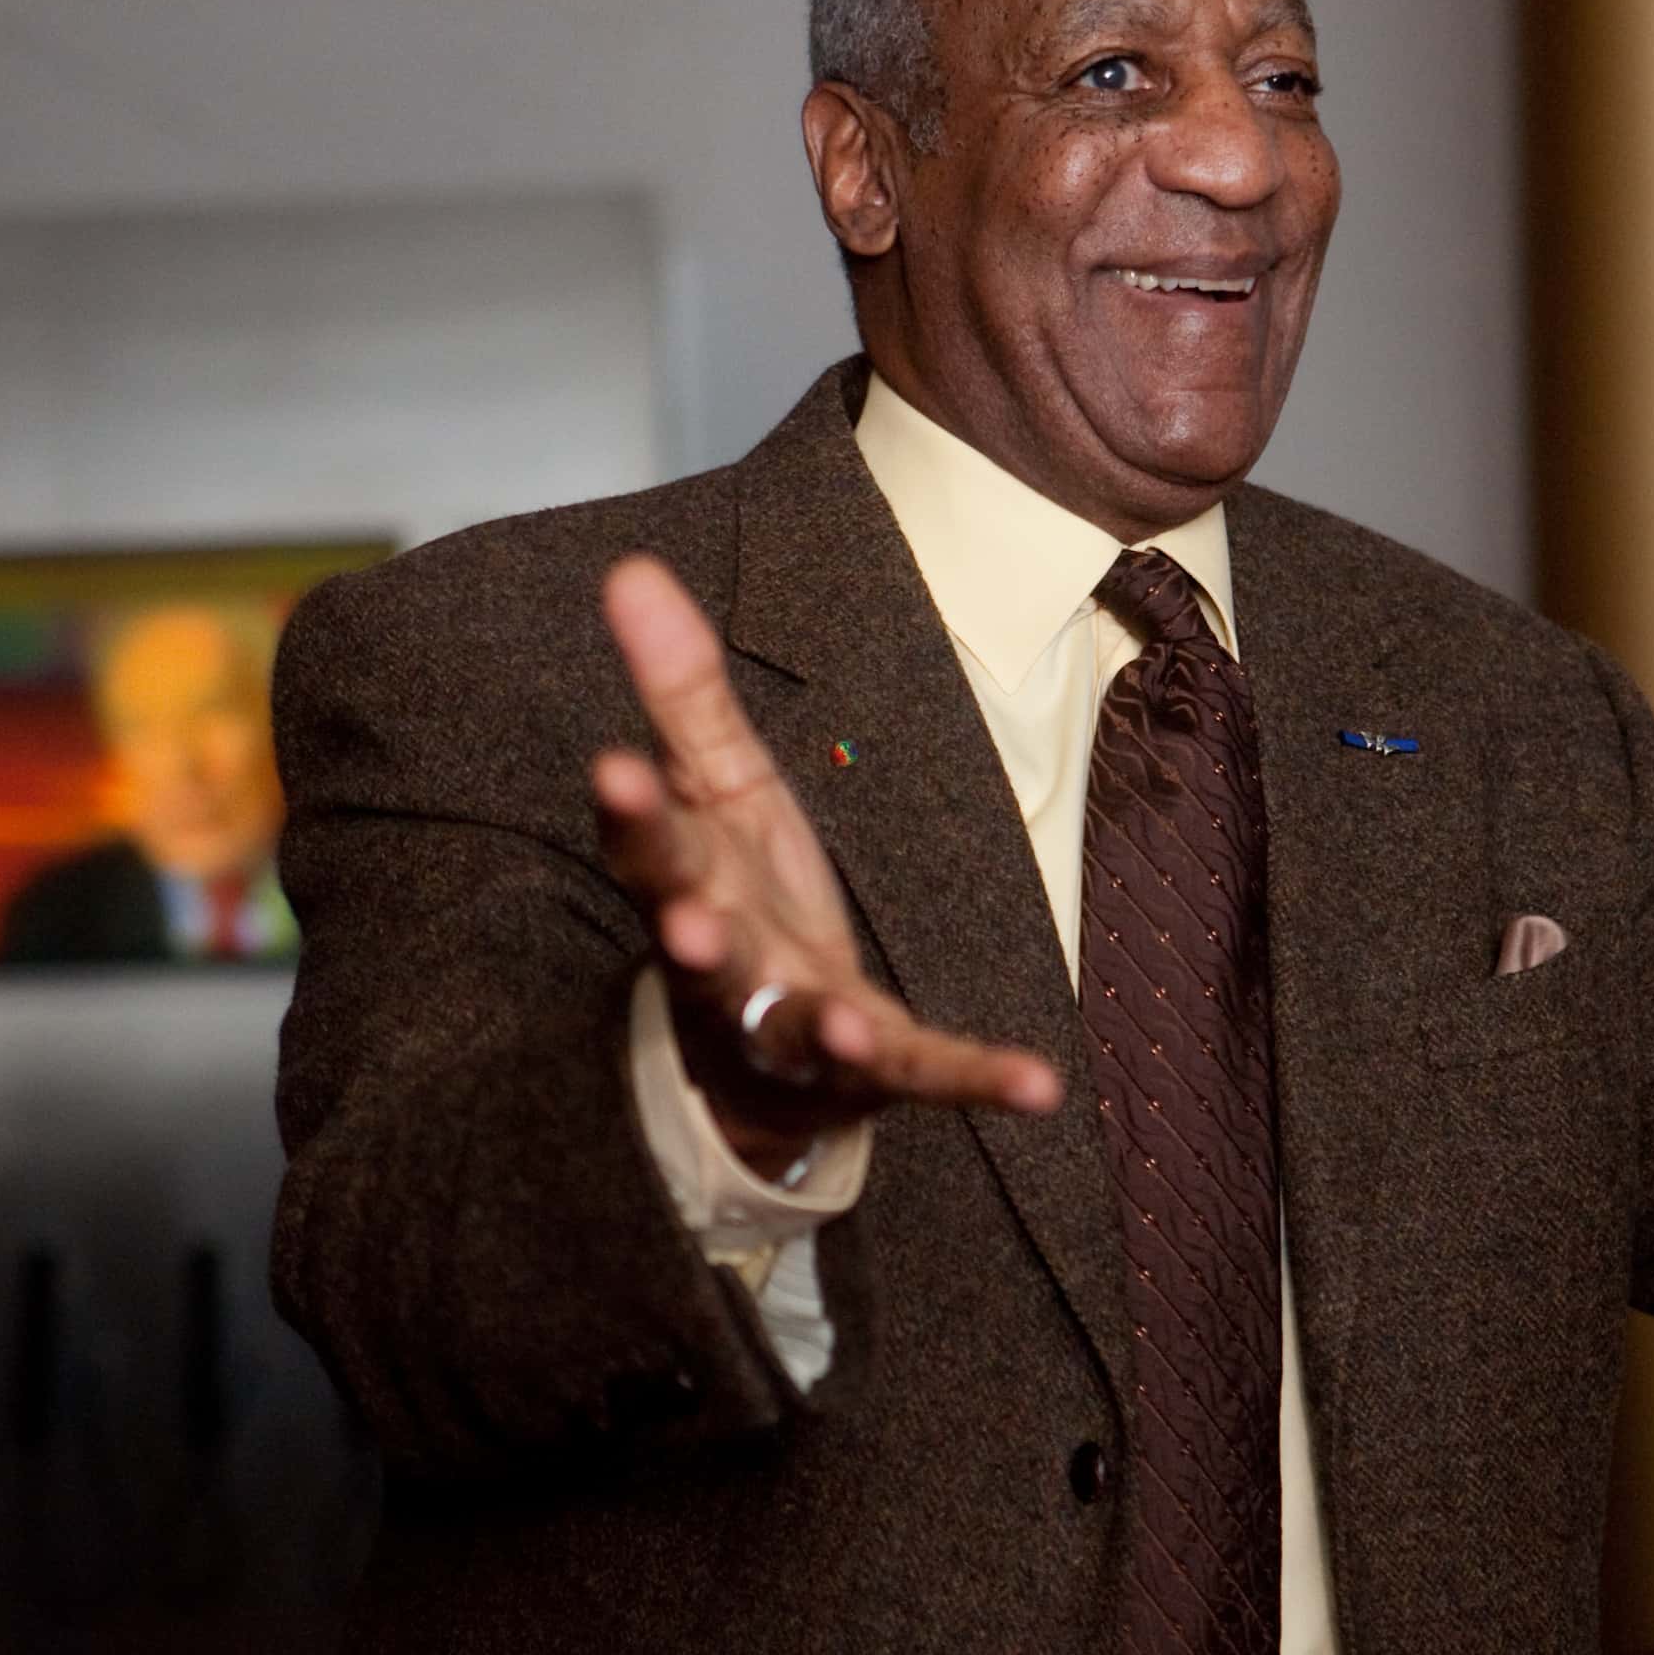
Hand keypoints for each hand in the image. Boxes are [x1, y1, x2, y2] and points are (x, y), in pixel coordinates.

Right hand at [592, 555, 1059, 1177]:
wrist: (761, 1045)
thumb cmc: (737, 894)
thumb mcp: (719, 785)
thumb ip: (684, 689)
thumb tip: (631, 568)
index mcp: (692, 881)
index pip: (649, 843)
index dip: (633, 811)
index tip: (614, 768)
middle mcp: (730, 964)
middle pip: (703, 945)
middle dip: (692, 930)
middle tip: (686, 923)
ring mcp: (796, 1026)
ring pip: (798, 1027)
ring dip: (822, 1028)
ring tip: (842, 1027)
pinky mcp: (872, 1070)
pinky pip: (927, 1075)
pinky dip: (979, 1079)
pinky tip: (1039, 1087)